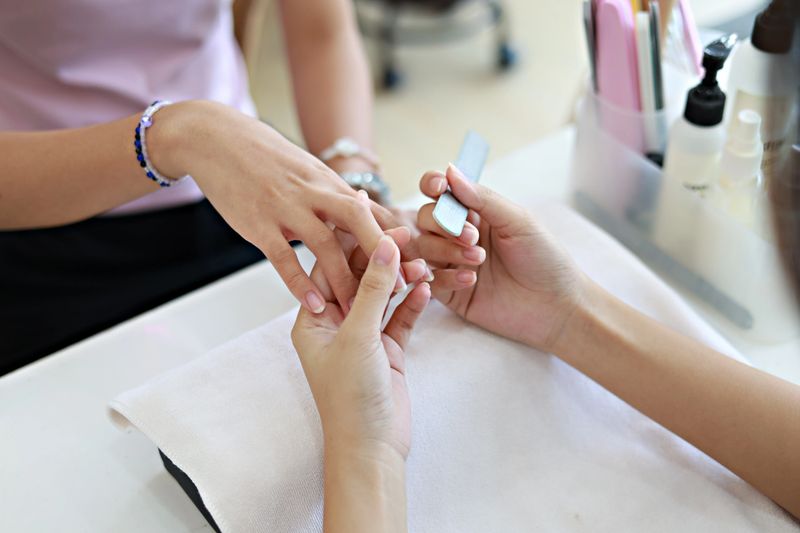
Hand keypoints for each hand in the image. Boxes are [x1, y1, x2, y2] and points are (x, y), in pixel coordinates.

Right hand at [149, 100, 391, 314]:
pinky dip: (299, 283)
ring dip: (343, 280)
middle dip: (382, 256)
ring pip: (324, 245)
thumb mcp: (306, 167)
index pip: (372, 211)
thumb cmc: (264, 156)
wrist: (215, 138)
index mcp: (329, 181)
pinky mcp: (258, 223)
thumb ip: (332, 193)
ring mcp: (286, 207)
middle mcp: (313, 192)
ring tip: (356, 312)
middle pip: (359, 223)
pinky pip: (283, 257)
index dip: (396, 238)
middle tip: (400, 289)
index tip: (417, 263)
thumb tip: (364, 212)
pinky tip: (313, 305)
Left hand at [291, 233, 430, 458]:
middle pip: (358, 278)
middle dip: (380, 256)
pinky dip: (413, 303)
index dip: (347, 239)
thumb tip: (385, 245)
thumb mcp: (358, 336)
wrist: (371, 447)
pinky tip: (427, 288)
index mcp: (313, 319)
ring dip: (401, 279)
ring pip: (383, 296)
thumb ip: (374, 289)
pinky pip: (400, 317)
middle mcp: (335, 324)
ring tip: (422, 262)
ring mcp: (363, 337)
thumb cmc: (350, 397)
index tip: (364, 210)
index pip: (328, 267)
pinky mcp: (387, 350)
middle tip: (405, 231)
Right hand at [415, 164, 584, 351]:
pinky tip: (470, 280)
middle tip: (473, 238)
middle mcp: (459, 236)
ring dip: (446, 249)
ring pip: (424, 248)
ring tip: (479, 260)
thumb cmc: (545, 259)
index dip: (433, 185)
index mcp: (476, 213)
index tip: (439, 188)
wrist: (557, 305)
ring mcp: (453, 264)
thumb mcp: (518, 221)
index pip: (441, 192)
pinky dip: (445, 277)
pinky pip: (430, 280)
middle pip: (426, 219)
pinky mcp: (451, 293)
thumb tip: (450, 170)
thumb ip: (483, 198)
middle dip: (444, 224)